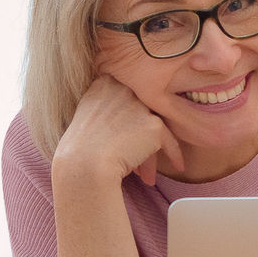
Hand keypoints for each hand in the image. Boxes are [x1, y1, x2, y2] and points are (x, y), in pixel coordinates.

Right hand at [54, 76, 185, 187]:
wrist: (84, 165)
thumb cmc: (78, 151)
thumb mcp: (85, 118)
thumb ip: (104, 109)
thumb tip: (124, 122)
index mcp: (104, 83)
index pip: (126, 95)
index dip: (128, 116)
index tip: (126, 133)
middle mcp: (124, 88)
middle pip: (142, 110)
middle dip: (140, 134)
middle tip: (136, 153)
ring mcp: (140, 105)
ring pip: (153, 127)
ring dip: (150, 150)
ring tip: (147, 173)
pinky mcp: (154, 124)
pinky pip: (170, 141)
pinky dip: (174, 154)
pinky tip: (178, 166)